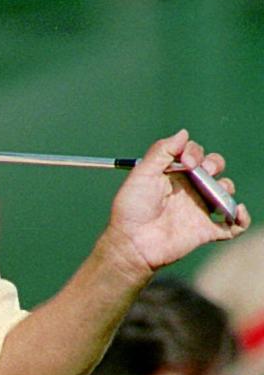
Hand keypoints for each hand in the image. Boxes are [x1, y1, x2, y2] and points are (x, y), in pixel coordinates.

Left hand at [107, 129, 250, 271]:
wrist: (132, 242)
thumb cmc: (132, 207)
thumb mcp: (142, 173)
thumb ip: (162, 151)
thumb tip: (183, 133)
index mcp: (172, 174)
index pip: (193, 154)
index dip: (195, 151)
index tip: (187, 161)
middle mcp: (187, 189)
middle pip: (213, 168)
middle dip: (215, 163)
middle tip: (204, 170)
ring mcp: (198, 209)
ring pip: (225, 192)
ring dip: (227, 188)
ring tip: (217, 192)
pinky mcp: (206, 230)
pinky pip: (233, 225)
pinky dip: (242, 218)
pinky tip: (236, 211)